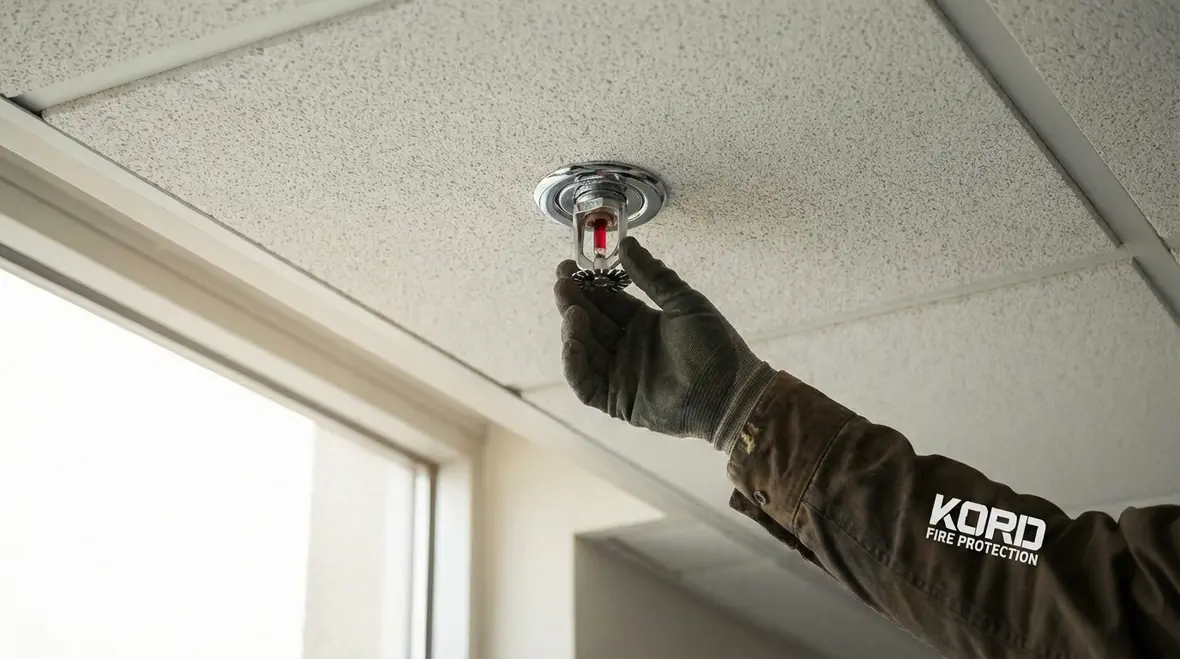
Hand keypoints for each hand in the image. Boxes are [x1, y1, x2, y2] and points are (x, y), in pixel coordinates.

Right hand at [554, 237, 776, 453]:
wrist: (730, 391)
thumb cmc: (714, 346)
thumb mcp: (684, 302)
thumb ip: (653, 276)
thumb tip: (627, 244)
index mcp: (642, 323)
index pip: (606, 300)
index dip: (587, 284)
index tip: (570, 267)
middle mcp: (627, 347)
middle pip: (590, 322)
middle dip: (574, 301)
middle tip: (563, 283)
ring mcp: (620, 374)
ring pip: (584, 351)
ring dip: (573, 331)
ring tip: (573, 312)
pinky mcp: (617, 401)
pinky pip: (586, 385)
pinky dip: (574, 366)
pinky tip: (573, 344)